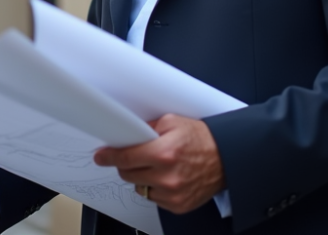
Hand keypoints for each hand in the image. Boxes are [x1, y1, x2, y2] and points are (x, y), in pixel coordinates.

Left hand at [93, 114, 225, 214]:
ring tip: (158, 166)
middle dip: (128, 164)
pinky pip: (153, 198)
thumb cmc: (202, 139)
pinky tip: (167, 177)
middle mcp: (167, 176)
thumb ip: (147, 128)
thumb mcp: (173, 122)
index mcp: (164, 152)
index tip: (101, 156)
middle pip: (128, 174)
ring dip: (142, 177)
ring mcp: (172, 194)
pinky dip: (155, 188)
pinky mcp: (178, 205)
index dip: (109, 156)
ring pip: (139, 187)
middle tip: (137, 156)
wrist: (226, 158)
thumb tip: (127, 134)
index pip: (126, 157)